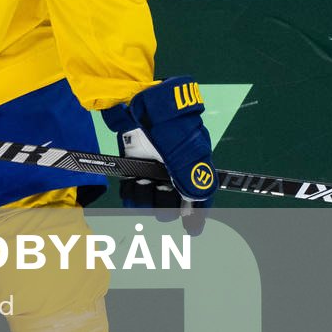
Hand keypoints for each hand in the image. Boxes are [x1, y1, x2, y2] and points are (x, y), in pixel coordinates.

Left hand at [102, 76, 214, 234]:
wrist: (139, 100)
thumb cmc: (168, 122)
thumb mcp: (184, 149)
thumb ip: (191, 175)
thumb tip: (198, 199)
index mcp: (196, 162)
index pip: (200, 195)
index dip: (197, 214)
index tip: (191, 231)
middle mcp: (176, 168)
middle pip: (174, 201)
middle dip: (167, 206)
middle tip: (163, 199)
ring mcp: (154, 166)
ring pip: (152, 198)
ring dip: (147, 201)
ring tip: (143, 190)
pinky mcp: (134, 163)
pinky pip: (133, 189)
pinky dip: (132, 194)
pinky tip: (131, 191)